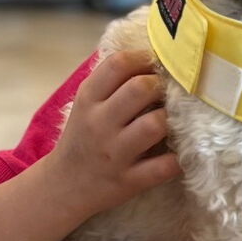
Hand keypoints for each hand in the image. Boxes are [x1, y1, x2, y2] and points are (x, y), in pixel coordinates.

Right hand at [50, 46, 182, 214]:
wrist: (63, 186)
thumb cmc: (83, 138)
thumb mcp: (86, 105)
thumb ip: (111, 83)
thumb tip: (151, 53)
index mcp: (88, 99)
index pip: (117, 64)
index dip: (144, 58)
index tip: (155, 63)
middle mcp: (100, 124)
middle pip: (140, 89)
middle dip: (160, 85)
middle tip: (166, 92)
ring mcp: (115, 154)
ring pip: (155, 125)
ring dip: (170, 119)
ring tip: (172, 120)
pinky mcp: (129, 181)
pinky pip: (164, 166)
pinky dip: (177, 160)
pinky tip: (178, 153)